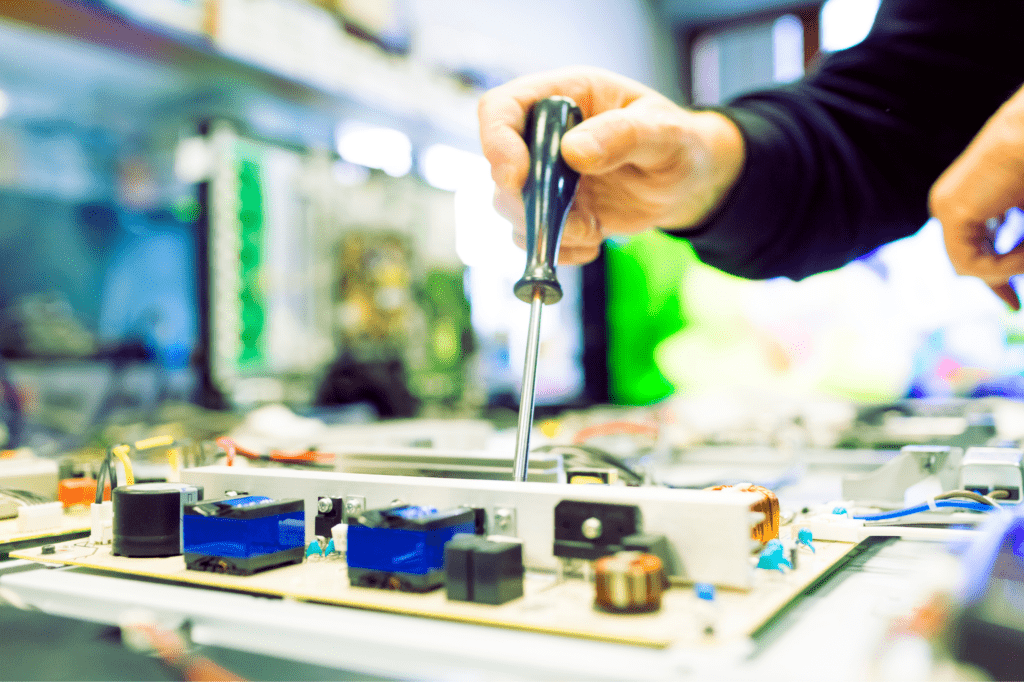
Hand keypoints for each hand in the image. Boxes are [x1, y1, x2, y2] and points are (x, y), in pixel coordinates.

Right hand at [478, 67, 743, 264]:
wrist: (687, 183)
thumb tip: (573, 151)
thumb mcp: (664, 132)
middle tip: (571, 221)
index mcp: (564, 96)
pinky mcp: (554, 211)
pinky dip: (559, 249)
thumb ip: (623, 134)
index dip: (496, 141)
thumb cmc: (677, 142)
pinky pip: (533, 236)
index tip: (515, 177)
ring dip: (543, 229)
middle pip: (500, 167)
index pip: (501, 108)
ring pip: (510, 206)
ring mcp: (545, 176)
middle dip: (525, 202)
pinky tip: (595, 242)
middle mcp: (544, 136)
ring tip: (592, 232)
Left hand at [930, 84, 1023, 310]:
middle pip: (968, 262)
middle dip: (996, 283)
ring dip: (1009, 268)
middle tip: (1013, 307)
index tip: (1012, 303)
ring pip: (970, 266)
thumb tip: (1014, 273)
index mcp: (970, 203)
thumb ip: (1019, 246)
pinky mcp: (950, 211)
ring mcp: (946, 208)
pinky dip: (1001, 266)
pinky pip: (970, 262)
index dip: (995, 277)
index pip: (974, 249)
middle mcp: (950, 206)